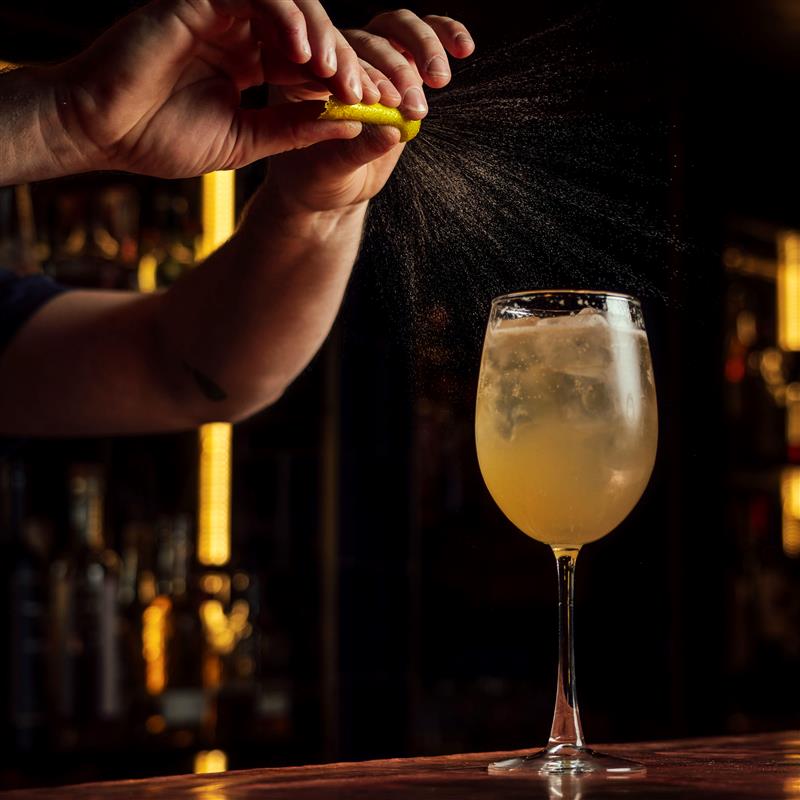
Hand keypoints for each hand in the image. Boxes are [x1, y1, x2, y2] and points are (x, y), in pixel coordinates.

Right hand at [51, 0, 373, 177]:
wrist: (100, 132)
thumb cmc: (161, 139)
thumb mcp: (247, 141)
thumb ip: (296, 129)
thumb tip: (350, 123)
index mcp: (250, 63)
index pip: (311, 64)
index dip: (347, 82)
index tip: (379, 107)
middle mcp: (240, 32)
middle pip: (310, 32)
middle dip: (346, 61)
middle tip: (371, 91)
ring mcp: (220, 12)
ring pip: (290, 6)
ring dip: (322, 37)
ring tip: (339, 75)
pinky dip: (284, 16)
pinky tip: (305, 52)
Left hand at [267, 9, 474, 213]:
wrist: (329, 188)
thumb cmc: (316, 178)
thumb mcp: (327, 171)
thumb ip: (354, 150)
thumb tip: (391, 131)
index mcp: (302, 73)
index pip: (328, 58)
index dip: (351, 73)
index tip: (368, 99)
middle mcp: (335, 58)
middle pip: (366, 40)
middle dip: (391, 69)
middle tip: (406, 103)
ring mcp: (368, 59)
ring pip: (395, 31)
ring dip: (421, 51)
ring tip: (439, 81)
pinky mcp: (399, 68)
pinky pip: (421, 39)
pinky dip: (444, 36)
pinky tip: (463, 47)